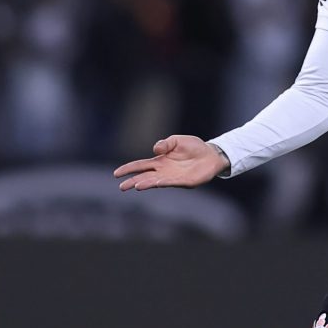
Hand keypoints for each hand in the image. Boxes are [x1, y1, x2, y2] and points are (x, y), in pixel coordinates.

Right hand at [113, 135, 228, 190]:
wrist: (211, 154)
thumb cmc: (194, 147)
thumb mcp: (177, 140)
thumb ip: (165, 143)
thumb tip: (155, 150)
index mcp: (160, 161)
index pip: (140, 165)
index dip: (129, 169)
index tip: (116, 173)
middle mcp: (164, 171)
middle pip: (145, 177)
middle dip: (133, 181)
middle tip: (122, 187)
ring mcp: (173, 177)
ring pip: (156, 181)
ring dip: (146, 184)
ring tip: (136, 186)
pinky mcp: (184, 181)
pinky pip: (172, 182)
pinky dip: (163, 182)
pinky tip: (156, 182)